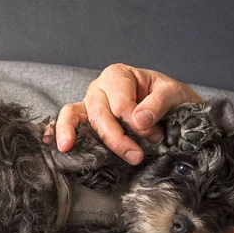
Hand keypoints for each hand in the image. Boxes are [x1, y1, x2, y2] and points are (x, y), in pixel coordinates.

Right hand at [45, 63, 202, 164]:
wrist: (170, 108)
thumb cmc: (168, 98)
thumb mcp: (173, 94)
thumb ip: (158, 103)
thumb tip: (139, 120)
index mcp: (118, 75)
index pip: (119, 102)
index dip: (134, 122)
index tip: (153, 134)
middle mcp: (99, 89)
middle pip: (98, 114)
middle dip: (115, 137)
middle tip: (135, 157)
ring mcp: (88, 106)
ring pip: (75, 117)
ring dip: (73, 134)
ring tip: (66, 147)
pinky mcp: (84, 123)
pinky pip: (67, 124)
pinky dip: (60, 133)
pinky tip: (60, 146)